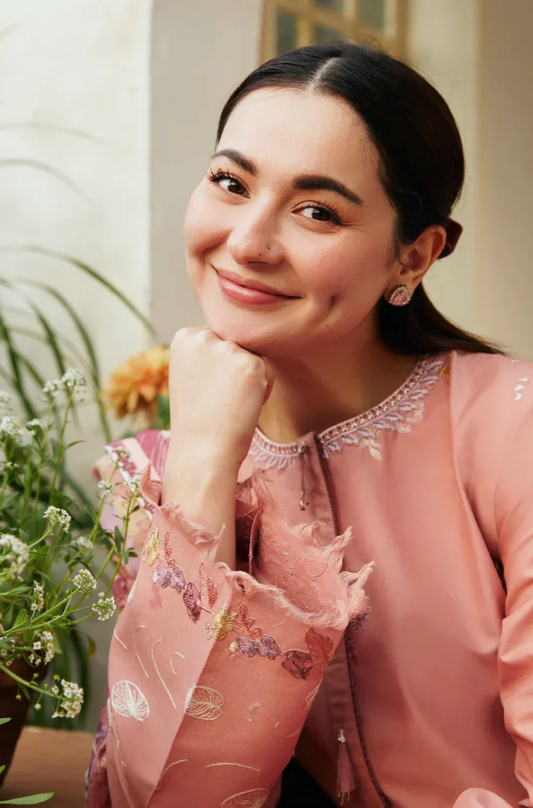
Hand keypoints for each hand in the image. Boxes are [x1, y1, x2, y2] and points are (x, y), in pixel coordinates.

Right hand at [167, 327, 274, 473]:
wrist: (200, 451)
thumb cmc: (196, 419)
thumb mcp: (190, 375)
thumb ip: (207, 353)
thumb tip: (235, 342)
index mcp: (184, 337)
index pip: (217, 340)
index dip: (216, 368)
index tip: (203, 389)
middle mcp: (204, 337)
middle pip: (236, 346)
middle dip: (233, 372)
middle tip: (216, 400)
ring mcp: (228, 349)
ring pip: (253, 358)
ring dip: (248, 381)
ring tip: (228, 404)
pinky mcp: (251, 364)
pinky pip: (268, 372)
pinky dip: (261, 392)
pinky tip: (241, 407)